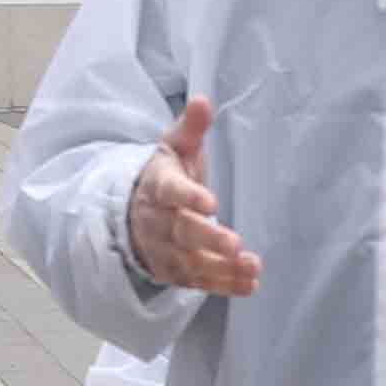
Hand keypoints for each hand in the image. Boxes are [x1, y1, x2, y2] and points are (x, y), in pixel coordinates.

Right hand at [128, 96, 260, 297]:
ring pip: (191, 262)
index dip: (188, 197)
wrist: (134, 214)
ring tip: (251, 267)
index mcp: (158, 186)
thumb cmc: (165, 176)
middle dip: (208, 239)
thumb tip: (203, 100)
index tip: (211, 202)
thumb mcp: (174, 148)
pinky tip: (249, 284)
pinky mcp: (175, 272)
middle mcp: (158, 222)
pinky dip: (223, 285)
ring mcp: (164, 251)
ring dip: (222, 267)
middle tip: (234, 244)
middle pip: (181, 232)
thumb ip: (190, 128)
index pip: (170, 192)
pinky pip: (198, 282)